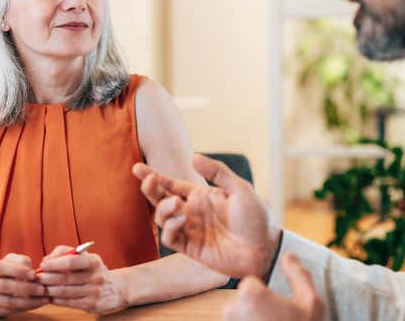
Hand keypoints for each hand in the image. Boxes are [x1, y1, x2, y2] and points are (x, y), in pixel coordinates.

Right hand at [0, 253, 48, 316]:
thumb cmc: (5, 271)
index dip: (18, 271)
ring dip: (28, 301)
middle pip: (4, 286)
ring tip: (43, 299)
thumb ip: (21, 261)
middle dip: (26, 288)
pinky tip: (36, 304)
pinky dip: (25, 308)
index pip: (2, 268)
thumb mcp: (11, 261)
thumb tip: (31, 273)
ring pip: (8, 302)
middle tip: (42, 289)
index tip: (33, 274)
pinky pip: (9, 311)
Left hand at [37, 246, 128, 313]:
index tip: (43, 264)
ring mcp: (94, 292)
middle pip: (65, 278)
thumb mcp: (85, 257)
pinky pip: (68, 303)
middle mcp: (96, 276)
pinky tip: (51, 296)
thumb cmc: (94, 271)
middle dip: (47, 278)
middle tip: (37, 277)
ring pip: (64, 292)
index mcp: (94, 261)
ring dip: (49, 289)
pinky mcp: (92, 305)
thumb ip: (65, 253)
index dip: (55, 263)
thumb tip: (47, 260)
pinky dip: (56, 299)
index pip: (72, 261)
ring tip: (41, 287)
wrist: (116, 289)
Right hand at [133, 154, 280, 278]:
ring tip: (177, 204)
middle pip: (161, 199)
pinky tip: (181, 220)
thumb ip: (217, 172)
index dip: (154, 177)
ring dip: (163, 208)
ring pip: (162, 218)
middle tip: (149, 181)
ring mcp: (191, 230)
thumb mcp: (240, 189)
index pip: (171, 184)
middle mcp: (192, 212)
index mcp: (201, 196)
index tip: (138, 168)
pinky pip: (171, 238)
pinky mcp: (192, 248)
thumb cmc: (257, 218)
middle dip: (150, 189)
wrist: (265, 248)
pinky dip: (170, 228)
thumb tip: (193, 156)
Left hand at [223, 253, 323, 320]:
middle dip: (256, 312)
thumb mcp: (311, 304)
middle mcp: (231, 309)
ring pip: (238, 318)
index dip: (266, 296)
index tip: (278, 311)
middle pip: (242, 302)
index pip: (251, 285)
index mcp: (250, 294)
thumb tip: (289, 255)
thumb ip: (299, 275)